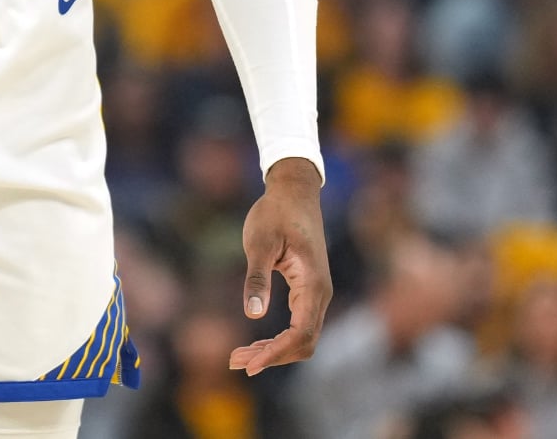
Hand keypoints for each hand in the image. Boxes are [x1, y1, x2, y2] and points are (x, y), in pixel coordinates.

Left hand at [229, 157, 331, 375]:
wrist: (294, 191)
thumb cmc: (276, 212)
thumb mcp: (260, 241)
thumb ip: (257, 277)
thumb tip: (253, 314)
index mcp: (313, 284)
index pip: (300, 333)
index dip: (276, 353)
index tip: (249, 365)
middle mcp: (321, 294)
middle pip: (303, 343)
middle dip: (271, 357)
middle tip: (235, 361)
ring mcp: (316, 293)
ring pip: (301, 337)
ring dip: (273, 351)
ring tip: (238, 357)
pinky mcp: (307, 290)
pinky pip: (297, 325)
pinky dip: (276, 339)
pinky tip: (254, 342)